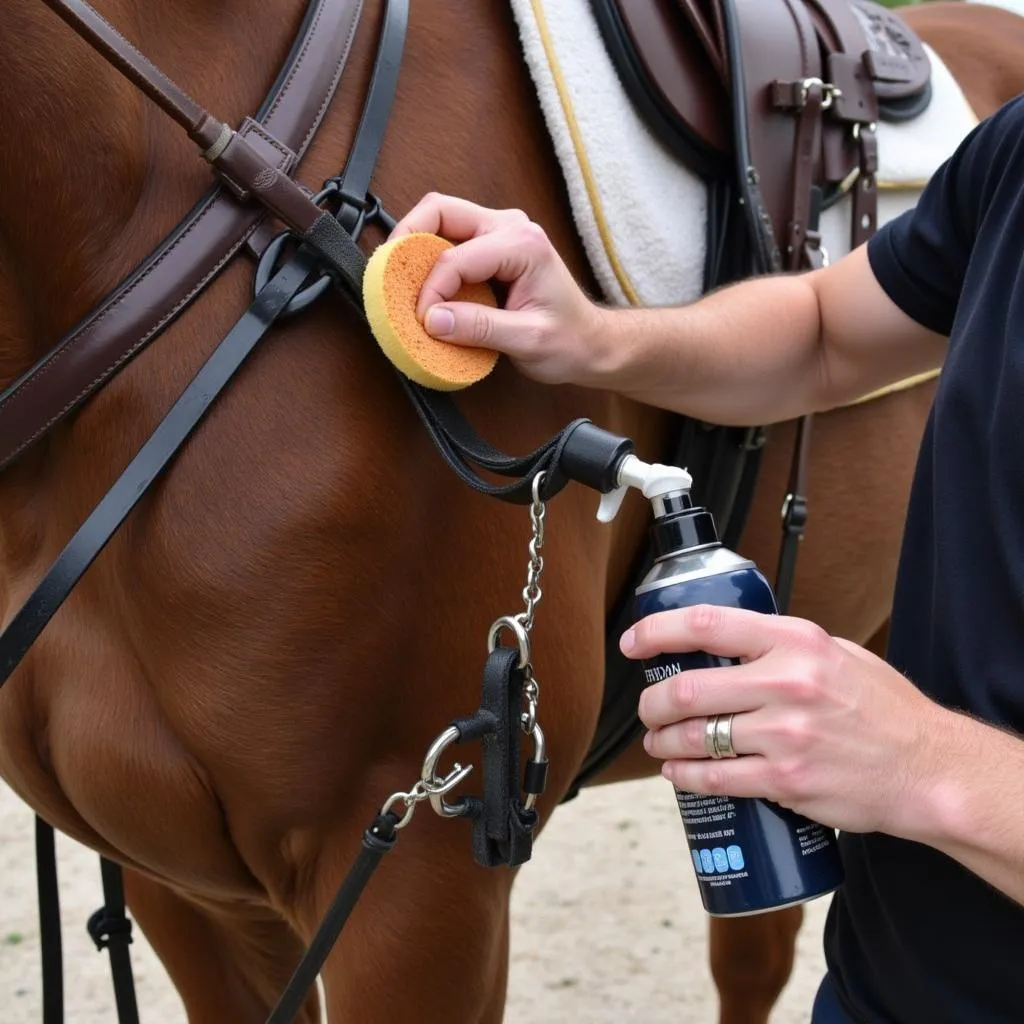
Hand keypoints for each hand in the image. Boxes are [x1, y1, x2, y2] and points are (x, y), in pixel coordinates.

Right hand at [389, 193, 609, 385]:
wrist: (591, 343)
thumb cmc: (570, 340)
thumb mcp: (528, 340)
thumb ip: (480, 328)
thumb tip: (432, 319)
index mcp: (522, 244)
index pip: (456, 257)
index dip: (431, 288)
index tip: (422, 320)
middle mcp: (510, 227)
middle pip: (440, 211)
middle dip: (407, 240)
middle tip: (388, 275)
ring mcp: (499, 233)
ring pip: (440, 221)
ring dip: (415, 247)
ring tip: (400, 281)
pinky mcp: (490, 247)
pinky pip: (449, 240)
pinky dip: (428, 259)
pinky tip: (421, 285)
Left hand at [622, 604, 952, 838]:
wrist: (928, 768)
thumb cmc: (883, 708)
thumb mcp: (836, 653)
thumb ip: (781, 645)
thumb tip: (724, 641)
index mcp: (795, 641)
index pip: (707, 625)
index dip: (657, 632)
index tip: (632, 643)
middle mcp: (787, 683)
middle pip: (687, 688)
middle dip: (652, 703)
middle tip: (648, 710)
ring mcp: (786, 735)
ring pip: (693, 736)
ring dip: (661, 742)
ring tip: (658, 742)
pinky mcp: (786, 781)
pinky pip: (716, 778)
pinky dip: (685, 776)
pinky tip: (676, 773)